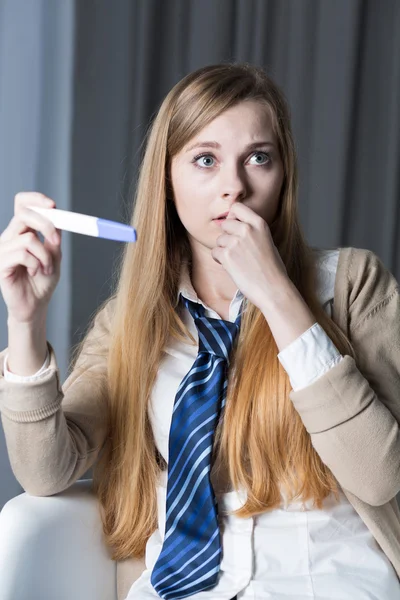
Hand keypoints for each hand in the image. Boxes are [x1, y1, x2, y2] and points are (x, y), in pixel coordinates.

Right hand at [0, 192, 61, 322]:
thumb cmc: (43, 281)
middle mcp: (9, 237)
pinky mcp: (0, 263)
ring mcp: (3, 249)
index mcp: (21, 231)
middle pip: (24, 214)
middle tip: (57, 241)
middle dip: (46, 225)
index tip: (53, 205)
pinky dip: (36, 263)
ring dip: (44, 255)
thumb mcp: (54, 255)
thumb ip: (53, 236)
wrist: (35, 305)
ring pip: (28, 238)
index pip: (21, 204)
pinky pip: (22, 254)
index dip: (35, 199)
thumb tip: (58, 218)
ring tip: (46, 268)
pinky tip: (36, 273)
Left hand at [211, 203, 289, 309]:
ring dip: (223, 250)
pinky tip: (232, 267)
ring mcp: (236, 242)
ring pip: (219, 240)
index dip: (233, 218)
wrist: (273, 289)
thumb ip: (252, 231)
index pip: (237, 207)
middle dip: (227, 236)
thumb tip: (233, 225)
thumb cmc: (272, 268)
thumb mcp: (267, 241)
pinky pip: (215, 252)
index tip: (235, 228)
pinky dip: (220, 260)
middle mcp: (246, 229)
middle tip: (236, 250)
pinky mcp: (227, 255)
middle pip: (225, 224)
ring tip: (237, 261)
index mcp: (259, 224)